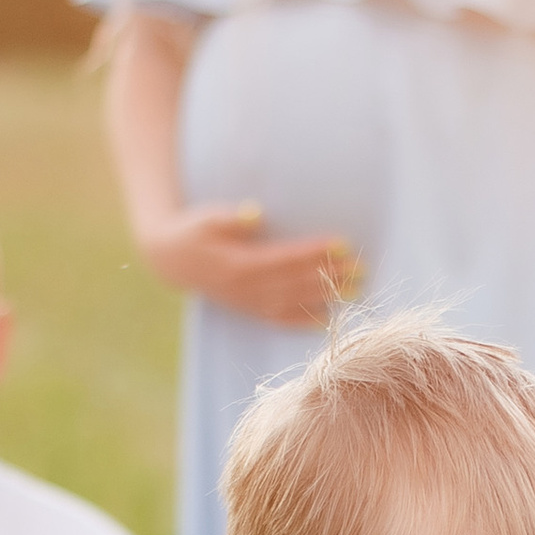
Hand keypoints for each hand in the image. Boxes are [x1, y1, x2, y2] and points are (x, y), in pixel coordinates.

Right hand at [139, 203, 359, 327]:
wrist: (171, 260)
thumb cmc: (193, 230)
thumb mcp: (206, 218)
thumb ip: (229, 219)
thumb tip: (254, 214)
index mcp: (239, 265)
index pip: (286, 258)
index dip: (314, 252)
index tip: (343, 243)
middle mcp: (246, 289)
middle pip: (296, 282)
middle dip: (330, 274)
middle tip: (362, 268)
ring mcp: (248, 302)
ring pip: (293, 301)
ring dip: (326, 295)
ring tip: (357, 290)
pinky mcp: (249, 309)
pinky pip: (280, 318)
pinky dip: (304, 320)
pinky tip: (328, 318)